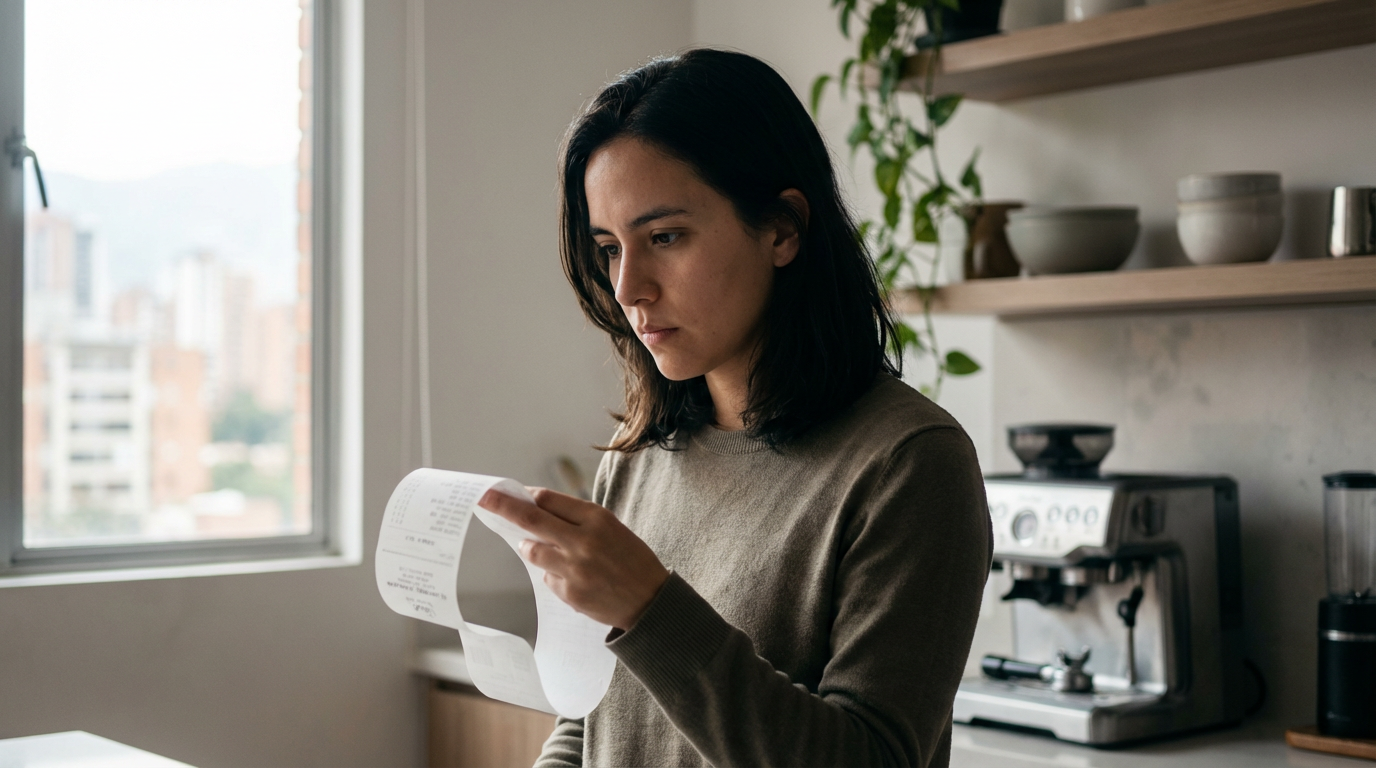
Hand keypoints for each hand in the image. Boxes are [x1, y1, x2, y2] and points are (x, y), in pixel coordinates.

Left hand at [478, 487, 669, 630]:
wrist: (650, 602)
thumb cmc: (631, 560)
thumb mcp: (612, 529)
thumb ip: (577, 520)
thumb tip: (537, 510)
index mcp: (597, 519)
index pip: (548, 499)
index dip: (526, 496)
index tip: (510, 492)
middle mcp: (583, 541)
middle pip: (530, 519)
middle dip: (502, 506)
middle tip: (483, 498)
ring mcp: (574, 568)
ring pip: (531, 550)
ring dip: (529, 546)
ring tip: (548, 550)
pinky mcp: (569, 592)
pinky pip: (547, 577)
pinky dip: (553, 573)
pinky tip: (576, 578)